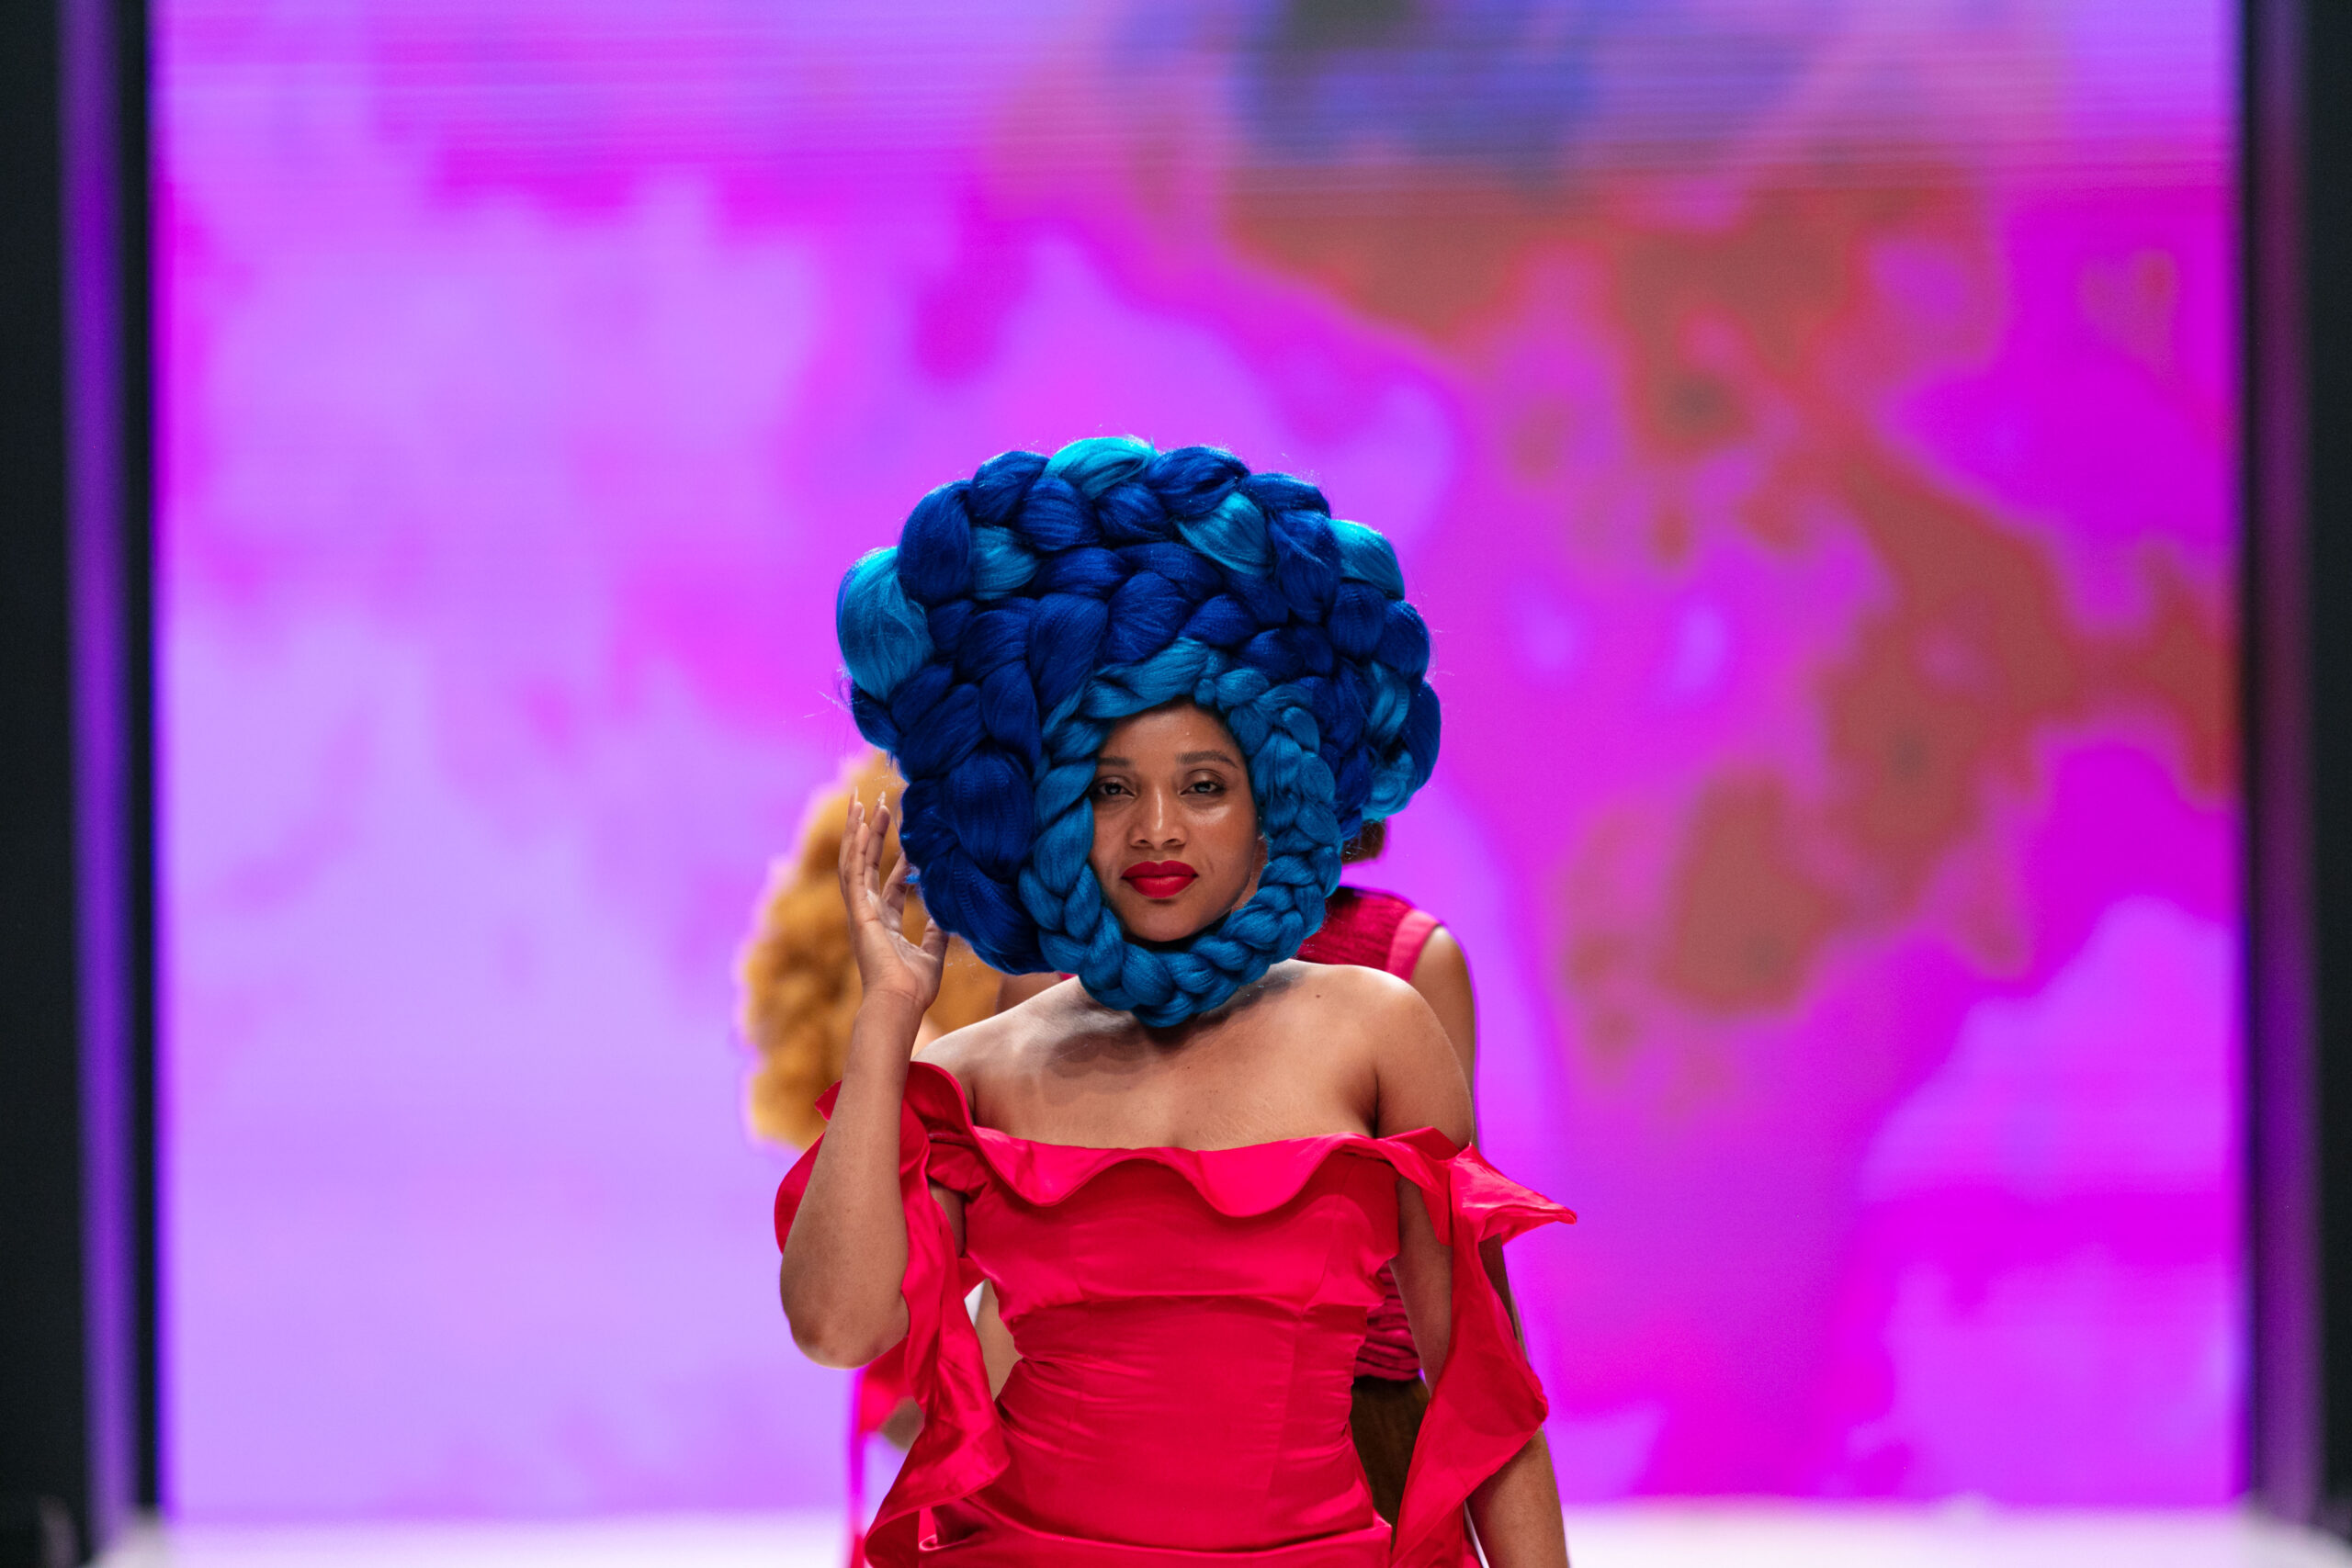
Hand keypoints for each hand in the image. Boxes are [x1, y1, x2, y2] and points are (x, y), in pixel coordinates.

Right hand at [838, 793, 948, 1016]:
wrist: (900, 1002)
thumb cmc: (914, 987)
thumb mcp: (933, 952)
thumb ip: (937, 931)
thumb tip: (949, 914)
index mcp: (885, 923)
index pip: (890, 882)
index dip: (897, 858)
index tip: (908, 836)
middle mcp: (868, 913)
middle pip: (867, 863)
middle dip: (871, 833)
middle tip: (877, 803)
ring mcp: (859, 910)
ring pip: (855, 860)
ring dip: (859, 830)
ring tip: (863, 801)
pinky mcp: (857, 910)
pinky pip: (854, 870)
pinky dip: (856, 844)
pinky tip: (860, 822)